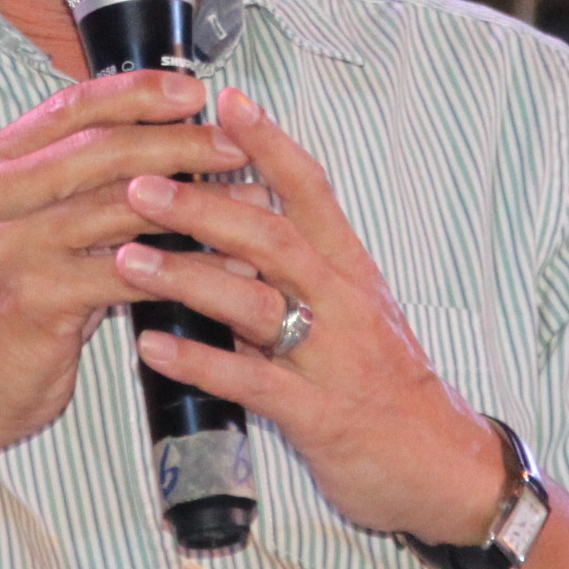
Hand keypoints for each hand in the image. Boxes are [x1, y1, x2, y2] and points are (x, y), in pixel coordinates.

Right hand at [0, 69, 250, 462]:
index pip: (69, 107)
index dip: (136, 92)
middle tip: (234, 146)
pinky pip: (130, 271)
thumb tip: (153, 147)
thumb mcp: (14, 231)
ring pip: (121, 204)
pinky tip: (227, 267)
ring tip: (247, 202)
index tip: (192, 90)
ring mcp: (8, 245)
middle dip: (179, 141)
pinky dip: (188, 267)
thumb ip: (64, 188)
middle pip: (102, 148)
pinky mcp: (35, 297)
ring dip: (196, 201)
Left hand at [115, 86, 507, 543]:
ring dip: (187, 277)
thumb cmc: (385, 383)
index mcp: (350, 270)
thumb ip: (292, 272)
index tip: (225, 101)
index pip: (311, 190)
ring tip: (127, 259)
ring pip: (257, 304)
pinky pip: (251, 383)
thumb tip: (225, 227)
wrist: (441, 466)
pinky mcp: (319, 414)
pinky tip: (151, 346)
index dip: (269, 143)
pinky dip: (199, 362)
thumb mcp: (351, 312)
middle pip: (273, 237)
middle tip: (140, 182)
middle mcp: (344, 303)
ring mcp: (332, 358)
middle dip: (203, 206)